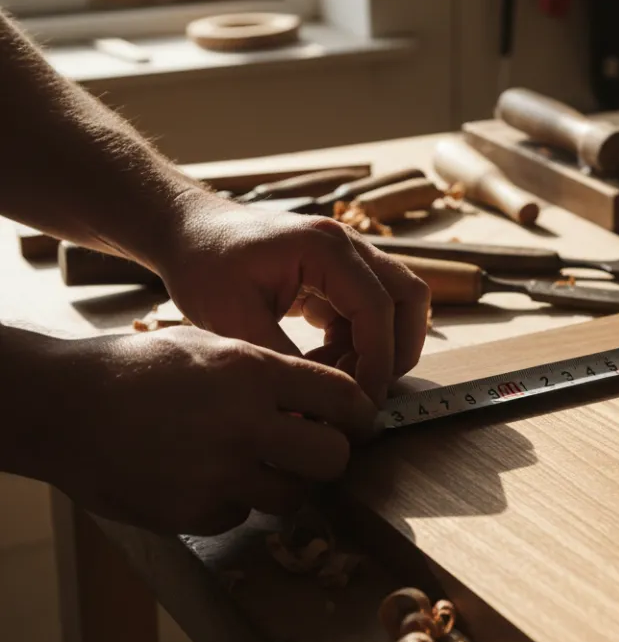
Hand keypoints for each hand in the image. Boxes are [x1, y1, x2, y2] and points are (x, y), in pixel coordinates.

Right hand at [47, 327, 376, 534]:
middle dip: (333, 455)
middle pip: (333, 459)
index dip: (361, 413)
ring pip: (293, 496)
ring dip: (287, 482)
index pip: (343, 399)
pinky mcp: (192, 512)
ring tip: (260, 462)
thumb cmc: (140, 368)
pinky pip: (242, 515)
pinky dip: (235, 500)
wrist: (63, 408)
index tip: (359, 421)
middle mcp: (242, 425)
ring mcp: (217, 474)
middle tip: (319, 449)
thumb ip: (270, 372)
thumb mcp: (210, 346)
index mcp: (251, 374)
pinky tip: (208, 476)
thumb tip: (327, 400)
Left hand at [159, 194, 430, 403]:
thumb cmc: (203, 264)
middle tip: (368, 391)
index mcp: (324, 247)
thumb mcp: (233, 319)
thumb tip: (313, 410)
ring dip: (381, 345)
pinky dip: (358, 340)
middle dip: (397, 350)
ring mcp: (348, 256)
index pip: (377, 307)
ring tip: (340, 376)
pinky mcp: (339, 273)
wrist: (188, 231)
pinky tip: (323, 361)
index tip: (364, 401)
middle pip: (407, 297)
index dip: (378, 359)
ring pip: (396, 303)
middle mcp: (348, 245)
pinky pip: (369, 309)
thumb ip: (281, 361)